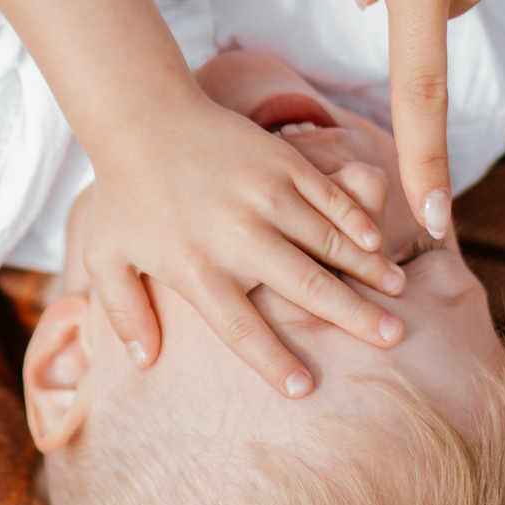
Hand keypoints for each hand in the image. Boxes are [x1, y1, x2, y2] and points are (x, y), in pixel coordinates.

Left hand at [81, 89, 404, 398]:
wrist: (142, 116)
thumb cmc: (125, 195)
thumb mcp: (106, 258)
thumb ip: (123, 314)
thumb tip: (144, 364)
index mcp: (195, 268)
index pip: (241, 329)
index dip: (274, 362)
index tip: (304, 388)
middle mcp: (236, 236)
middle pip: (306, 287)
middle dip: (354, 316)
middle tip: (393, 338)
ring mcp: (264, 195)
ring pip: (328, 240)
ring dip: (368, 268)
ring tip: (398, 292)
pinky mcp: (280, 162)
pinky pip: (328, 196)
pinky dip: (355, 219)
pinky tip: (378, 242)